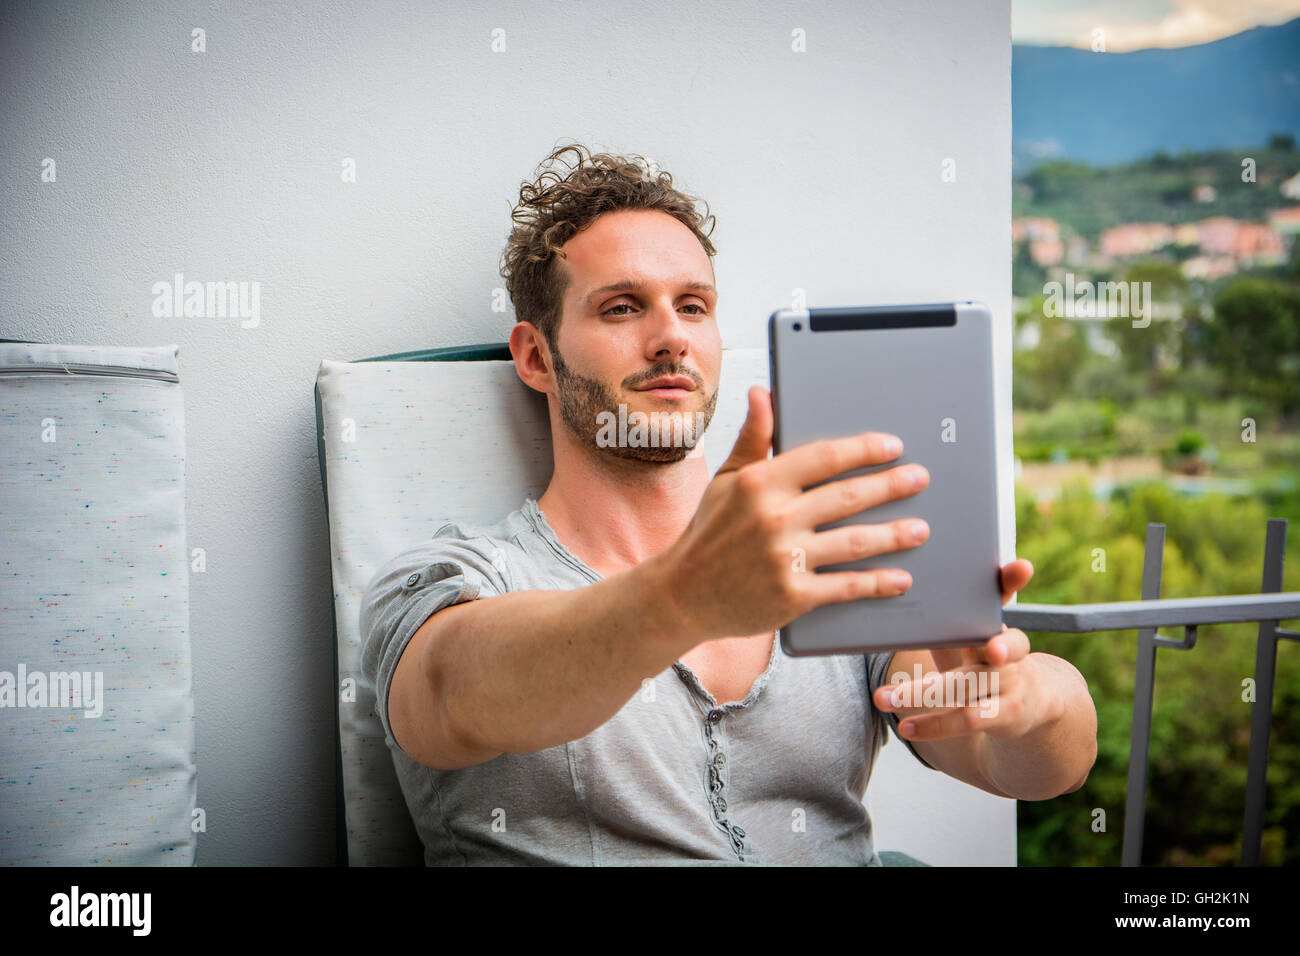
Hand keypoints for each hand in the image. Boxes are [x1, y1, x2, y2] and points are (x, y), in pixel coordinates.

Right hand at [658, 385, 929, 643]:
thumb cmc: (708, 533)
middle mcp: (773, 517)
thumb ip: (753, 438)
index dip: (864, 449)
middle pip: (848, 496)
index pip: (825, 457)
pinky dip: (878, 583)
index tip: (892, 446)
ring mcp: (784, 558)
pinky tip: (900, 578)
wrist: (683, 595)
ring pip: (855, 541)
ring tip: (920, 528)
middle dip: (891, 486)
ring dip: (894, 534)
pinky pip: (846, 586)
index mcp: (760, 483)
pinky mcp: (792, 596)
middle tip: (920, 479)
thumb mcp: (726, 480)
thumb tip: (763, 392)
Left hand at [876, 560, 1058, 741]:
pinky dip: (934, 725)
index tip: (1020, 566)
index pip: (1006, 596)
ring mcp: (1009, 685)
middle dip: (975, 643)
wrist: (1030, 704)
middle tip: (961, 641)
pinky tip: (905, 727)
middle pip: (995, 645)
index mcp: (994, 623)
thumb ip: (945, 618)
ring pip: (967, 688)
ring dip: (921, 693)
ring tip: (882, 697)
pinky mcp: (1005, 716)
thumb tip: (890, 593)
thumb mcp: (971, 635)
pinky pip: (967, 720)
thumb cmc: (984, 660)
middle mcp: (1007, 652)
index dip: (1013, 580)